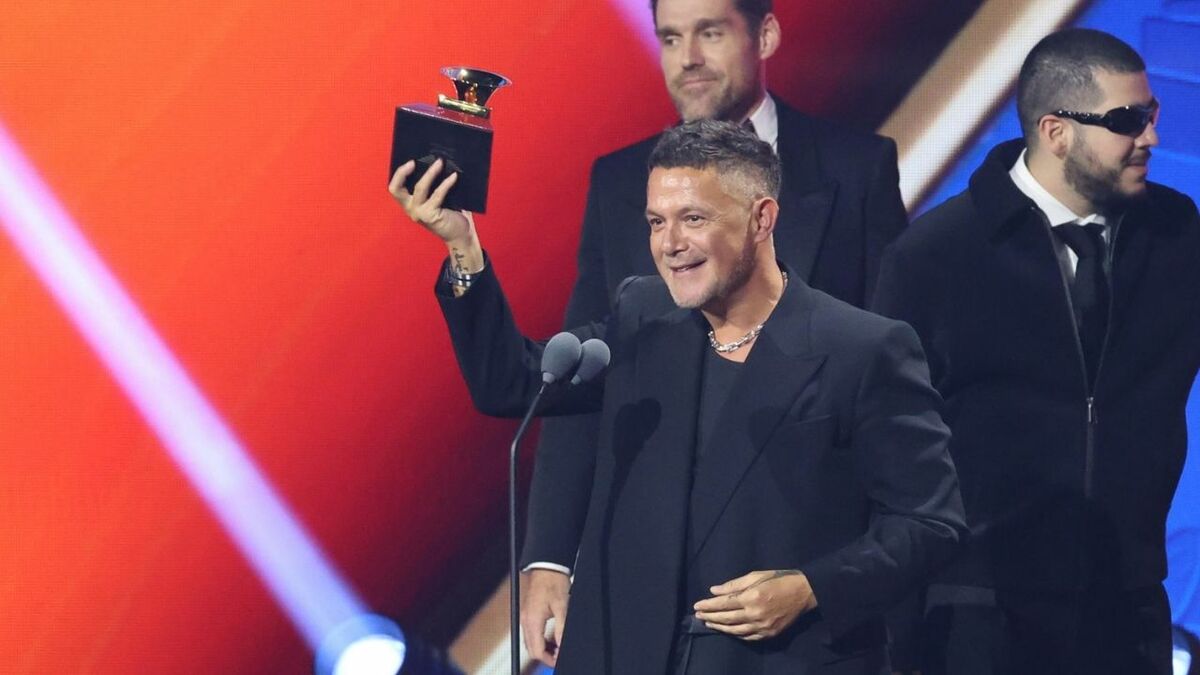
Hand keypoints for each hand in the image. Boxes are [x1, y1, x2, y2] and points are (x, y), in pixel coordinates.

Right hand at [388, 158, 473, 244]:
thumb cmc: (451, 214)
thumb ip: (432, 185)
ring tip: (440, 163)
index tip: (411, 161)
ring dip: (430, 173)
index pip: (395, 188)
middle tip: (415, 161)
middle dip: (403, 172)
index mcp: (409, 203)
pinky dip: (446, 183)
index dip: (399, 174)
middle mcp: (410, 209)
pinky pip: (437, 195)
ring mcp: (419, 213)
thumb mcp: (438, 198)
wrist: (461, 235)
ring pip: (419, 188)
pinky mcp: (430, 216)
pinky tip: (454, 176)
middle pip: (396, 189)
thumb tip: (437, 163)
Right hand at [520, 569, 570, 666]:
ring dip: (542, 648)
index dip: (549, 659)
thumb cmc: (553, 582)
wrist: (546, 567)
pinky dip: (539, 640)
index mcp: (533, 621)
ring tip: (557, 648)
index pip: (536, 651)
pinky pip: (530, 633)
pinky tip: (550, 638)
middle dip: (545, 656)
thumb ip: (561, 629)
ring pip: (530, 642)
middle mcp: (526, 620)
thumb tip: (561, 645)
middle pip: (531, 649)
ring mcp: (525, 617)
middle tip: (558, 655)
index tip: (558, 660)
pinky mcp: (527, 614)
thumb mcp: (562, 607)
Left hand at [693, 569, 817, 640]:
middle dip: (710, 616)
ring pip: (735, 630)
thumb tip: (714, 591)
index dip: (708, 605)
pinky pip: (748, 637)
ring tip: (709, 623)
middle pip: (727, 618)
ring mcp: (762, 626)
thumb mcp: (755, 576)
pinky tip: (728, 630)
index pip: (723, 604)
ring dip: (720, 627)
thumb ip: (733, 585)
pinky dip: (736, 634)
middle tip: (698, 616)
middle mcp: (755, 614)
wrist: (803, 592)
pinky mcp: (769, 633)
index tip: (697, 606)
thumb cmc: (778, 580)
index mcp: (751, 597)